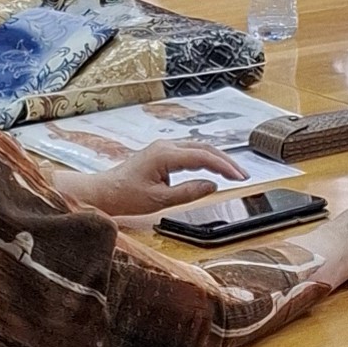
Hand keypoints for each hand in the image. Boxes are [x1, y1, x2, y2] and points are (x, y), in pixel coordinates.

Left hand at [77, 133, 246, 218]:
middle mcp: (165, 146)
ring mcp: (163, 147)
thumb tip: (212, 185)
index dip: (224, 166)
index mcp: (165, 155)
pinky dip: (205, 158)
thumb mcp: (160, 200)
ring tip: (233, 172)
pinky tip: (213, 168)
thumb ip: (188, 192)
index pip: (203, 157)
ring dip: (217, 159)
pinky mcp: (162, 152)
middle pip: (204, 148)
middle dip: (226, 161)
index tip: (240, 177)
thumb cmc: (126, 196)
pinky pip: (189, 151)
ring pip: (198, 147)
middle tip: (242, 175)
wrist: (104, 192)